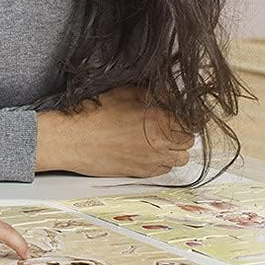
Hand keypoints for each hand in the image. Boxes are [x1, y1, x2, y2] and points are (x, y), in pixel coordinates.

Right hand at [35, 85, 194, 177]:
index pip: (190, 121)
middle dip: (181, 131)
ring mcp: (151, 160)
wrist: (74, 139)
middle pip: (188, 141)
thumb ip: (152, 94)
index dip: (185, 115)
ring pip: (179, 158)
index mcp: (159, 119)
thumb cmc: (94, 115)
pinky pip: (164, 169)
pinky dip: (161, 160)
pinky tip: (147, 150)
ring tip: (160, 138)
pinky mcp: (141, 173)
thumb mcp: (125, 92)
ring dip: (175, 148)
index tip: (178, 112)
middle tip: (168, 123)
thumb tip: (166, 96)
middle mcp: (159, 143)